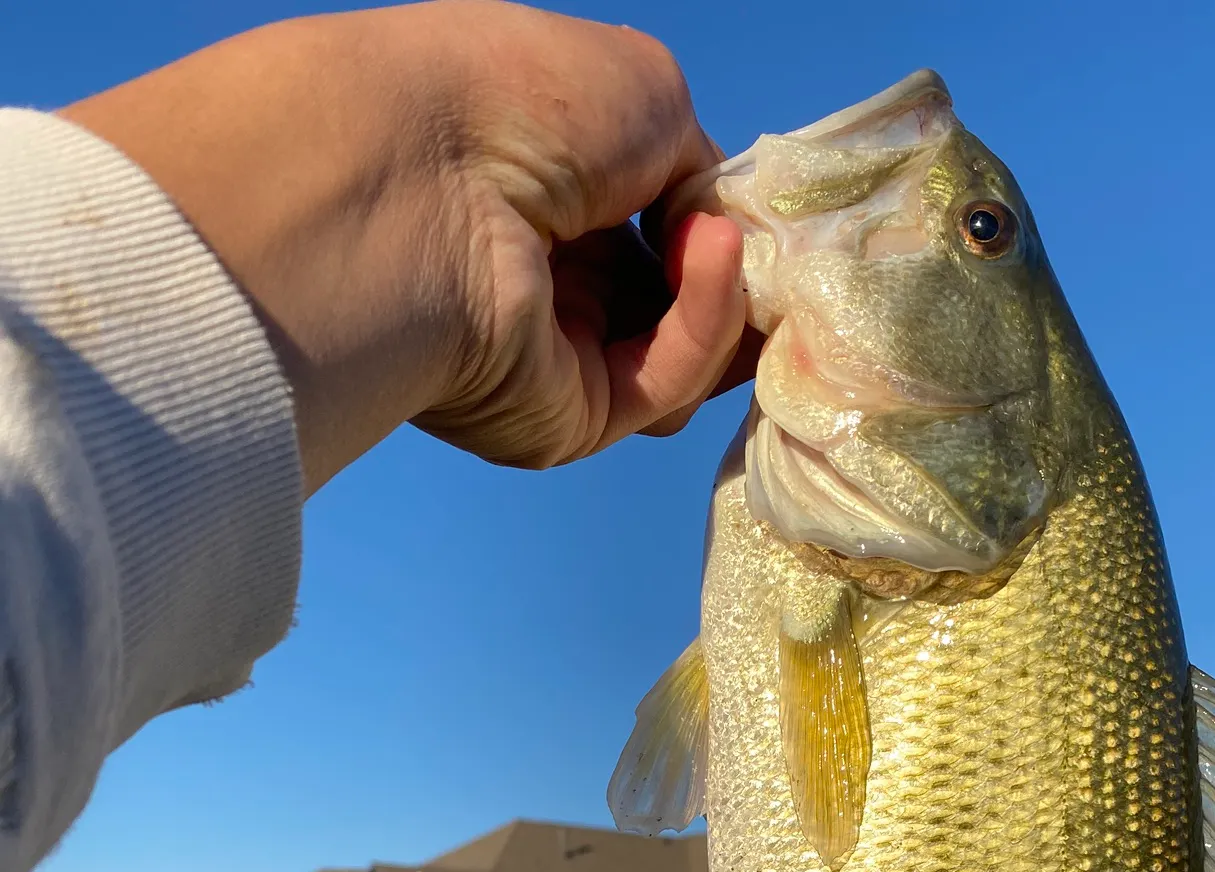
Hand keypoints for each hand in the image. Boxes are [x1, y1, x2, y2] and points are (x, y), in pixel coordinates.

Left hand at [62, 2, 749, 490]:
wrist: (423, 177)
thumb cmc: (515, 99)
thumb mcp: (643, 88)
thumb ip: (700, 164)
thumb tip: (717, 232)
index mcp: (545, 190)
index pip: (655, 230)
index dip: (716, 224)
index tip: (756, 211)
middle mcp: (545, 279)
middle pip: (673, 307)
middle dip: (734, 281)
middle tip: (774, 252)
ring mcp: (555, 357)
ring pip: (683, 360)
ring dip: (726, 303)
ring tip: (733, 245)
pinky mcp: (567, 421)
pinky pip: (662, 385)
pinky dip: (703, 325)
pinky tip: (712, 257)